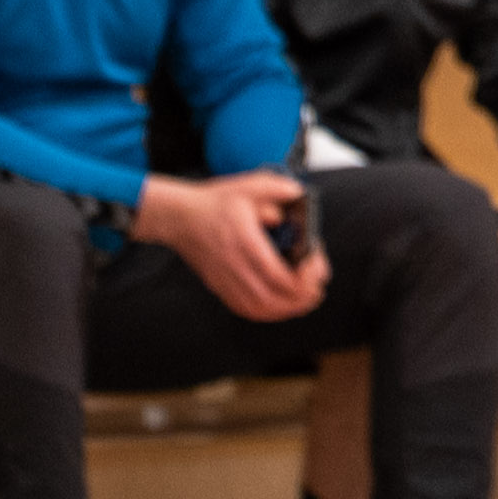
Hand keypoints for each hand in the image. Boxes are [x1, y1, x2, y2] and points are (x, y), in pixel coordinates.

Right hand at [135, 169, 318, 320]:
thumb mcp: (248, 185)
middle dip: (303, 296)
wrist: (179, 218)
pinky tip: (283, 304)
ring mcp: (226, 281)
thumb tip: (299, 196)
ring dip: (289, 308)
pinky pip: (248, 310)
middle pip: (273, 299)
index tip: (314, 263)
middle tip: (318, 283)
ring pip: (262, 309)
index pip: (277, 275)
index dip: (303, 278)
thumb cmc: (213, 204)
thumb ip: (278, 188)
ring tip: (307, 296)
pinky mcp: (221, 288)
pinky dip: (270, 312)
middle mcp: (235, 267)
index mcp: (244, 243)